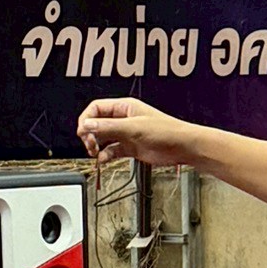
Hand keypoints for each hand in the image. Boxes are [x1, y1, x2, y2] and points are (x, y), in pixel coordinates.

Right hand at [76, 97, 197, 168]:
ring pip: (103, 138)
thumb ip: (109, 127)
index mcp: (124, 107)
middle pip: (97, 123)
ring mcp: (126, 134)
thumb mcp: (134, 128)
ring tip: (95, 152)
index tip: (83, 131)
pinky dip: (105, 155)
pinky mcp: (130, 147)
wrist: (183, 147)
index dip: (87, 119)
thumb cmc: (166, 132)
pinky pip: (111, 151)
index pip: (96, 108)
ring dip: (96, 145)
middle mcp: (123, 119)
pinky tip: (104, 159)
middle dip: (90, 134)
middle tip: (90, 144)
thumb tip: (88, 125)